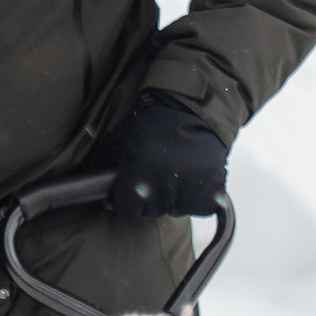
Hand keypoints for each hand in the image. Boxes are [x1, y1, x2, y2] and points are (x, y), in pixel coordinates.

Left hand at [106, 90, 231, 222]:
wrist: (193, 106)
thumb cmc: (153, 120)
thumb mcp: (123, 140)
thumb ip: (111, 169)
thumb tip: (104, 199)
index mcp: (139, 171)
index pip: (126, 206)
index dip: (124, 197)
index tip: (128, 188)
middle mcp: (164, 185)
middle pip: (150, 210)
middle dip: (147, 197)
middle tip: (153, 174)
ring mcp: (191, 190)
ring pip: (174, 210)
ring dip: (171, 198)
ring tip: (173, 173)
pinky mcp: (212, 191)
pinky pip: (197, 207)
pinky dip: (193, 197)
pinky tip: (190, 178)